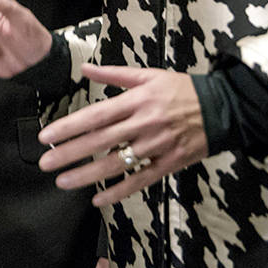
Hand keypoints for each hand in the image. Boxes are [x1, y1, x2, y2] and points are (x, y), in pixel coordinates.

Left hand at [39, 63, 207, 206]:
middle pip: (100, 142)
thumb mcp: (148, 75)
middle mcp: (144, 124)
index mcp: (137, 100)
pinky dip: (119, 191)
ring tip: (62, 181)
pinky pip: (140, 180)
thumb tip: (85, 68)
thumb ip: (114, 74)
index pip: (95, 115)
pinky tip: (99, 199)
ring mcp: (156, 146)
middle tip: (45, 163)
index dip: (69, 127)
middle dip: (69, 153)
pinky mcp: (169, 164)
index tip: (47, 136)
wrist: (223, 107)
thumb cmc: (182, 89)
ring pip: (116, 164)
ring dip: (87, 175)